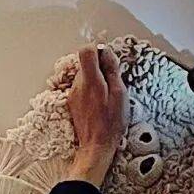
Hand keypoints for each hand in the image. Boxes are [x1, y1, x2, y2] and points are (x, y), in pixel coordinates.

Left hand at [65, 45, 128, 185]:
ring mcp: (73, 94)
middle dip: (100, 65)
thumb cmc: (111, 123)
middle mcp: (78, 85)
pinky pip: (82, 87)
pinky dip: (91, 88)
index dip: (97, 49)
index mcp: (91, 81)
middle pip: (85, 63)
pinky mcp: (72, 101)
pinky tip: (100, 101)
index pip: (85, 51)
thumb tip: (107, 53)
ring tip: (108, 94)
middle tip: (113, 79)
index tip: (107, 56)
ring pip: (84, 75)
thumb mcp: (120, 94)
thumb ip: (112, 71)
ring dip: (96, 78)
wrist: (95, 145)